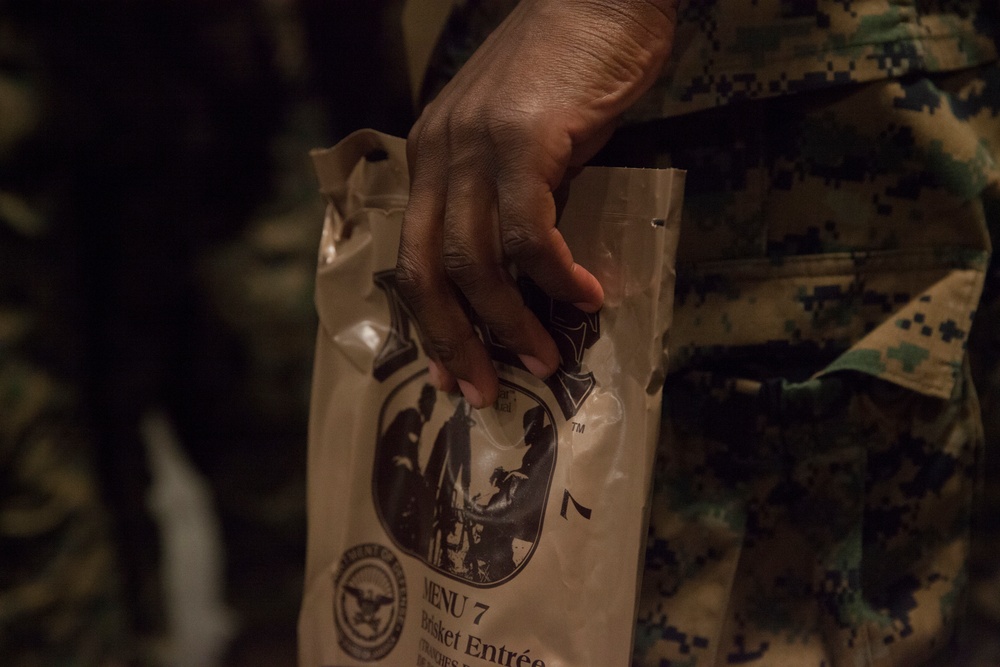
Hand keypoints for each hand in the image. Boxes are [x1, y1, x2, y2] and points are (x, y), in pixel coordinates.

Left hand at [397, 0, 676, 406]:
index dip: (429, 321)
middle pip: (425, 269)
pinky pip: (529, 231)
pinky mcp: (524, 140)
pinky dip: (554, 276)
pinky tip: (584, 298)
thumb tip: (526, 273)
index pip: (412, 255)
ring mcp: (475, 145)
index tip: (450, 368)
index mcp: (431, 158)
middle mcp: (438, 154)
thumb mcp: (522, 140)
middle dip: (452, 339)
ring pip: (473, 259)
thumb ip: (511, 198)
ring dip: (508, 322)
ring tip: (542, 359)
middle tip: (479, 391)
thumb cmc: (570, 69)